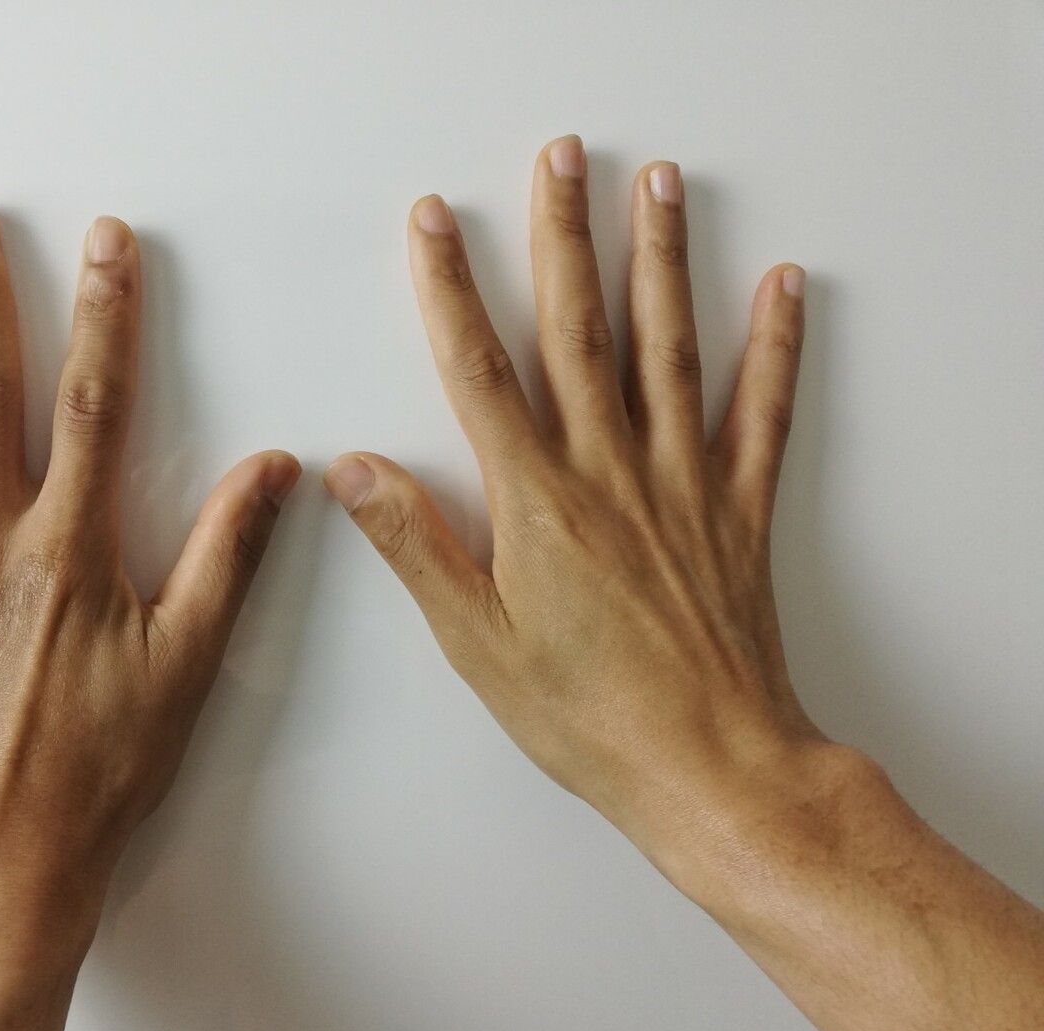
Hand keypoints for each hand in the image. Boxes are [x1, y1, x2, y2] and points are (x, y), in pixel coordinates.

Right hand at [325, 138, 824, 873]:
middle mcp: (611, 472)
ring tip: (654, 185)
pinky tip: (780, 290)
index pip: (481, 370)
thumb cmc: (588, 715)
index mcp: (537, 502)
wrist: (709, 766)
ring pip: (670, 349)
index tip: (433, 222)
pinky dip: (774, 348)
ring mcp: (682, 483)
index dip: (449, 287)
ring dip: (660, 259)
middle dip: (563, 235)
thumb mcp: (475, 642)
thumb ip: (416, 545)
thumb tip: (353, 470)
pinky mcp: (738, 510)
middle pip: (580, 331)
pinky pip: (761, 414)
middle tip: (559, 159)